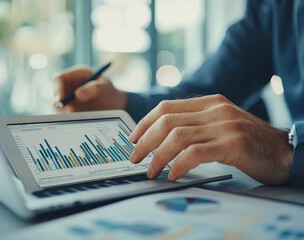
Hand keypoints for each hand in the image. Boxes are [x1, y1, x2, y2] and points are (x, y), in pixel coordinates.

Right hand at [54, 66, 127, 112]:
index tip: (61, 100)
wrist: (115, 105)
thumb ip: (93, 88)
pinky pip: (64, 114)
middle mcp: (69, 86)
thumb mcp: (105, 87)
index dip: (57, 88)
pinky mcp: (71, 109)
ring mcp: (69, 98)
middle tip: (67, 112)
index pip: (59, 79)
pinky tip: (76, 120)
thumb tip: (77, 94)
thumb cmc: (109, 92)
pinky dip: (67, 118)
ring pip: (58, 106)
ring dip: (63, 112)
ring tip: (75, 116)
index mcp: (76, 75)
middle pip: (56, 94)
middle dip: (59, 103)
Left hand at [129, 94, 292, 184]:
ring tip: (150, 170)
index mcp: (209, 102)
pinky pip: (196, 153)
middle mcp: (215, 110)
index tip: (133, 138)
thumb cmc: (248, 141)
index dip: (145, 122)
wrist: (284, 151)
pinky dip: (179, 165)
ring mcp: (224, 125)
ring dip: (158, 156)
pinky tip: (173, 175)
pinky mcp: (233, 144)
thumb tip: (162, 136)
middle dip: (145, 141)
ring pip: (177, 136)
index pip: (166, 107)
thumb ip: (196, 123)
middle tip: (134, 157)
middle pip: (167, 121)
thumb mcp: (220, 123)